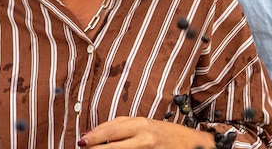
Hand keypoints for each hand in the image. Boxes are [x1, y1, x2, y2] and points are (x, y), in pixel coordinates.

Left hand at [77, 116, 214, 147]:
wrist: (189, 143)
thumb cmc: (161, 133)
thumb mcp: (141, 124)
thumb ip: (119, 127)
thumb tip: (93, 133)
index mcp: (140, 124)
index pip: (112, 129)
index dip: (95, 136)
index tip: (82, 141)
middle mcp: (145, 137)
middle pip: (114, 144)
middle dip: (96, 148)